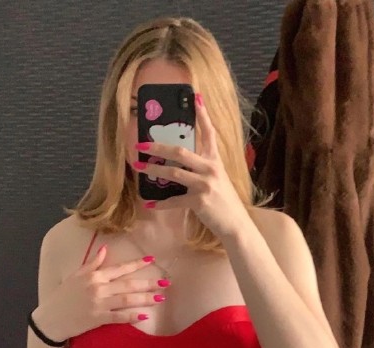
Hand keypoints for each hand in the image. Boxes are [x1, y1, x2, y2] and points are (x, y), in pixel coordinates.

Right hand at [33, 246, 168, 340]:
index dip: (136, 264)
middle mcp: (98, 288)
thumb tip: (105, 249)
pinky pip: (119, 317)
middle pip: (128, 284)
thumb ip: (93, 264)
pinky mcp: (98, 318)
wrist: (51, 318)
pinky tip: (144, 316)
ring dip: (144, 298)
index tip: (152, 260)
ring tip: (160, 298)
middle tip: (165, 283)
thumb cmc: (63, 296)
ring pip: (127, 300)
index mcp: (94, 276)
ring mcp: (99, 304)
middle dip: (148, 283)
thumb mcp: (76, 276)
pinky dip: (131, 316)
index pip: (119, 268)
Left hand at [131, 93, 250, 239]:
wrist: (236, 224)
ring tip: (138, 167)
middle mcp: (211, 169)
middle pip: (181, 151)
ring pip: (174, 172)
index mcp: (215, 161)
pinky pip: (174, 200)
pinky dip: (160, 203)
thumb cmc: (224, 203)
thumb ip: (203, 169)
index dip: (202, 115)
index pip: (209, 133)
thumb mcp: (218, 180)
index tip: (195, 97)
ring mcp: (205, 184)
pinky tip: (149, 203)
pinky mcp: (199, 201)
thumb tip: (180, 163)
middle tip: (141, 144)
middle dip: (158, 146)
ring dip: (153, 169)